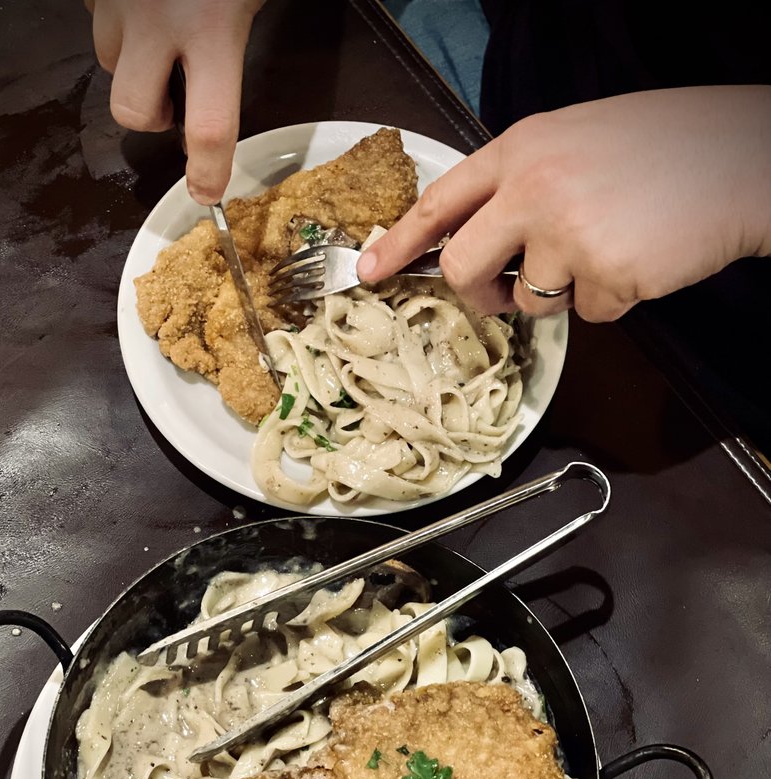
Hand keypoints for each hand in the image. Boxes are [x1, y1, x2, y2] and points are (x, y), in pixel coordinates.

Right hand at [86, 0, 265, 203]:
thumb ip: (230, 35)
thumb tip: (217, 80)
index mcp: (213, 27)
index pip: (210, 126)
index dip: (208, 170)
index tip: (206, 192)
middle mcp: (156, 21)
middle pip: (132, 111)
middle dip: (149, 115)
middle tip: (171, 94)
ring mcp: (117, 2)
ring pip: (107, 62)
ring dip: (130, 64)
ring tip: (156, 35)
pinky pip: (95, 20)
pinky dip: (117, 23)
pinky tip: (141, 4)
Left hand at [359, 86, 770, 321]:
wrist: (746, 155)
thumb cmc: (666, 147)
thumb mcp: (577, 142)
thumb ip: (522, 184)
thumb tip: (480, 239)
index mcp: (522, 148)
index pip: (439, 201)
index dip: (398, 242)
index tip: (367, 272)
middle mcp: (534, 187)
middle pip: (465, 268)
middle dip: (481, 294)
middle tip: (507, 293)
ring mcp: (568, 231)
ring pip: (532, 300)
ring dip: (567, 289)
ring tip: (613, 243)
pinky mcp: (605, 273)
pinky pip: (589, 313)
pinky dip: (615, 298)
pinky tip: (643, 257)